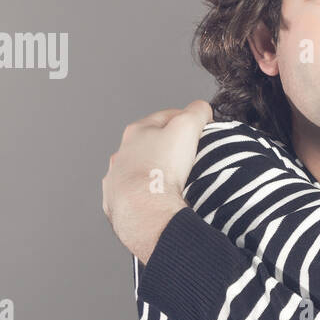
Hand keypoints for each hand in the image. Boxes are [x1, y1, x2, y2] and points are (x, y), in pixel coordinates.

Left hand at [102, 100, 213, 263]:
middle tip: (190, 157)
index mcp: (136, 132)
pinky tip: (160, 200)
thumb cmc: (161, 169)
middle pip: (150, 144)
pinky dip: (147, 196)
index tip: (200, 129)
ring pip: (140, 170)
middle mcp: (122, 154)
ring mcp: (117, 179)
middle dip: (169, 148)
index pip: (166, 117)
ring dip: (155, 173)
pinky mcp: (117, 203)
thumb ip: (197, 112)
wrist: (143, 210)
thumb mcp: (187, 127)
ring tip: (176, 182)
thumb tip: (202, 109)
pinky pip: (135, 196)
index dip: (187, 120)